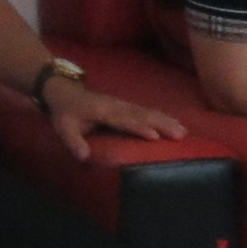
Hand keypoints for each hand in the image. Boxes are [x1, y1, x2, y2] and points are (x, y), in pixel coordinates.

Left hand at [34, 68, 182, 160]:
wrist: (65, 90)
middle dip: (161, 124)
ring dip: (165, 120)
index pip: (123, 120)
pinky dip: (161, 116)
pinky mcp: (126, 106)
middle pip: (141, 114)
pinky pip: (145, 111)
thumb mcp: (64, 127)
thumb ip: (73, 142)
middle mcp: (116, 106)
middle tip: (179, 134)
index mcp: (103, 111)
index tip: (154, 136)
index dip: (138, 127)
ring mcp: (122, 104)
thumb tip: (83, 157)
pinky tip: (173, 122)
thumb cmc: (65, 111)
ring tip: (182, 130)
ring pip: (147, 112)